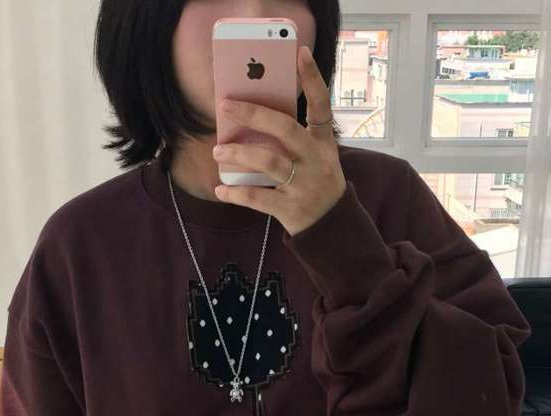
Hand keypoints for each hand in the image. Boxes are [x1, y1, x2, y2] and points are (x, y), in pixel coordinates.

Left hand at [213, 44, 346, 236]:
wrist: (332, 227)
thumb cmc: (317, 183)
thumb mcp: (317, 157)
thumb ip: (294, 138)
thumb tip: (252, 119)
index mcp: (323, 143)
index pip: (321, 105)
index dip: (312, 79)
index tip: (299, 52)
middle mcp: (316, 160)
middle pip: (285, 129)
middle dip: (254, 114)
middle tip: (226, 105)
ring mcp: (304, 185)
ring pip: (269, 162)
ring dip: (239, 153)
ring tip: (218, 149)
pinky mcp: (290, 209)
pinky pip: (258, 198)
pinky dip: (236, 194)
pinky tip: (221, 190)